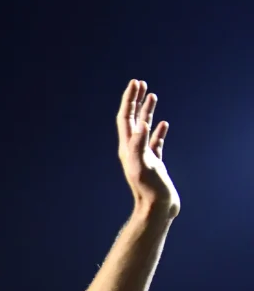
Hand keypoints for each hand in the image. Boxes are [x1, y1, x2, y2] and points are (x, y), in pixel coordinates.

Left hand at [116, 79, 178, 219]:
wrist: (158, 208)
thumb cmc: (150, 189)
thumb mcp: (144, 165)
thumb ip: (140, 145)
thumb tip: (140, 124)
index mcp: (127, 148)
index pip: (126, 118)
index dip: (129, 100)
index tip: (135, 83)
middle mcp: (133, 149)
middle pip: (132, 119)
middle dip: (135, 100)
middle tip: (140, 83)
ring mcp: (144, 156)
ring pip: (144, 128)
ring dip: (147, 112)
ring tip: (152, 96)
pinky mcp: (155, 163)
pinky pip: (156, 142)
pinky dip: (159, 131)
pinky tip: (164, 124)